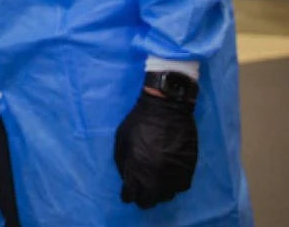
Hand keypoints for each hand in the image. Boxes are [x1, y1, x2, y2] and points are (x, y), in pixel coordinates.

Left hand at [113, 89, 197, 207]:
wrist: (167, 109)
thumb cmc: (139, 122)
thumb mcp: (121, 141)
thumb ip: (123, 163)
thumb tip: (127, 179)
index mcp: (137, 169)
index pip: (131, 196)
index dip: (128, 195)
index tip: (127, 192)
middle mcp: (157, 177)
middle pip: (149, 201)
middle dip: (143, 198)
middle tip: (141, 190)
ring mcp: (174, 174)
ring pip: (167, 196)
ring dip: (159, 192)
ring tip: (155, 182)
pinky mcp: (189, 170)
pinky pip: (181, 187)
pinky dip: (174, 185)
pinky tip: (168, 176)